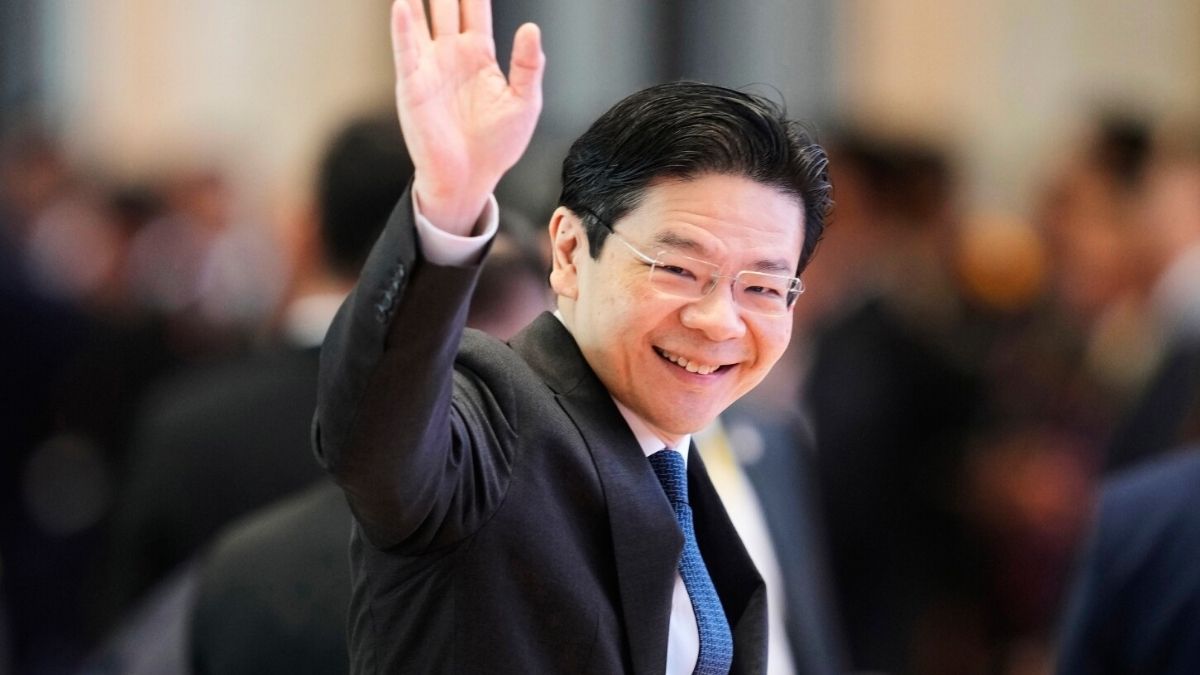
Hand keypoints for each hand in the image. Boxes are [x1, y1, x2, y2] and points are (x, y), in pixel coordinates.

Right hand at [391, 0, 544, 234]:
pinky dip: (403, 28)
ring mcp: (430, 67)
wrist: (471, 179)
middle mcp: (451, 54)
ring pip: (422, 20)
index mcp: (479, 54)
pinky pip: (406, 51)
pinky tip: (402, 5)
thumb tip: (530, 28)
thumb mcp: (524, 102)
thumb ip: (528, 65)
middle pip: (445, 5)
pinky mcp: (413, 86)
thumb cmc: (497, 145)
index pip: (474, 8)